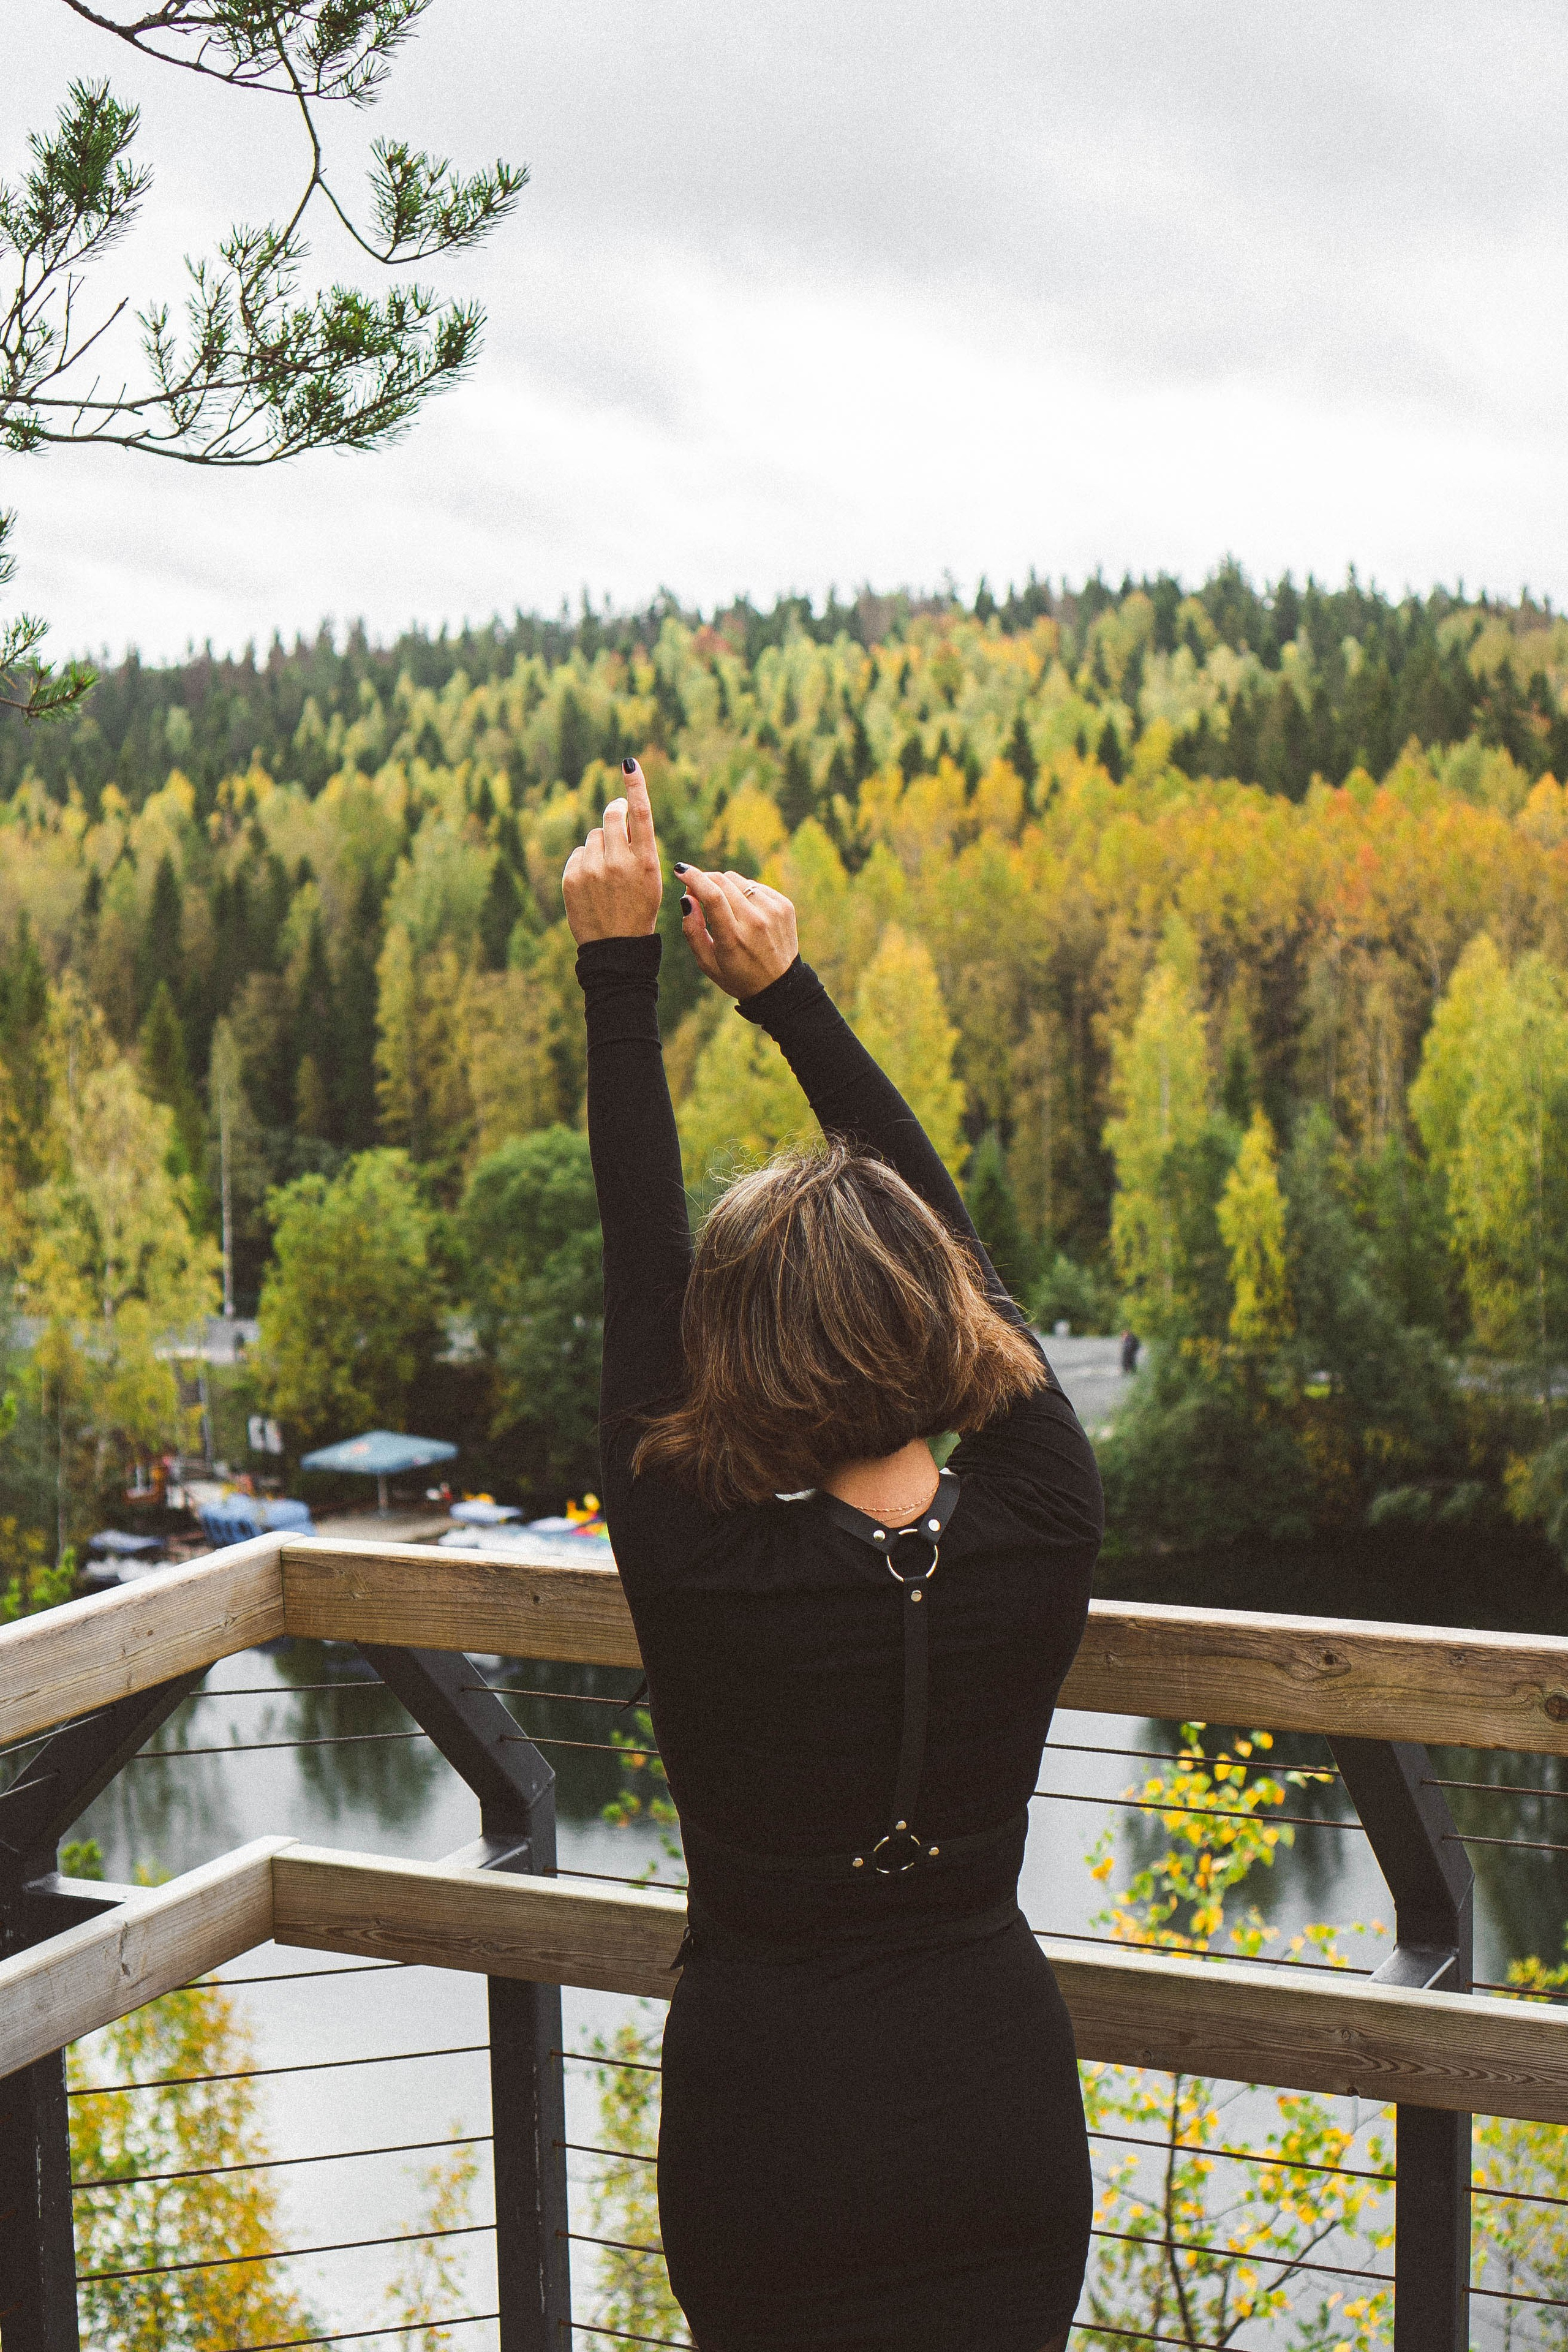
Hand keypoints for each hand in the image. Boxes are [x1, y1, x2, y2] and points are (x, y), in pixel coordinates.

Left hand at [562, 761, 662, 941]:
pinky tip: (591, 885)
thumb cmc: (638, 910)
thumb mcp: (650, 879)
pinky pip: (578, 853)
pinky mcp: (572, 878)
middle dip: (614, 814)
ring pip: (594, 835)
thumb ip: (638, 845)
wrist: (615, 948)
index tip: (628, 762)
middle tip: (617, 820)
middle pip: (612, 816)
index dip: (635, 785)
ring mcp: (593, 870)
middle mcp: (620, 861)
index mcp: (647, 862)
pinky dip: (584, 863)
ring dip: (600, 846)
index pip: (641, 813)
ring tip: (606, 875)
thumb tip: (617, 809)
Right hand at [677, 866, 798, 998]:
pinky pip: (755, 886)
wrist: (779, 985)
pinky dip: (744, 893)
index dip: (693, 878)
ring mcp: (773, 911)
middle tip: (698, 892)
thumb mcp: (707, 963)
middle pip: (723, 881)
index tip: (680, 870)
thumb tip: (687, 898)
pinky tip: (745, 912)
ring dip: (724, 887)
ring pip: (738, 880)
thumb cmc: (737, 975)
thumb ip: (692, 930)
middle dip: (705, 880)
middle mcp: (755, 921)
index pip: (712, 896)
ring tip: (725, 908)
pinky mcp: (784, 906)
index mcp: (733, 938)